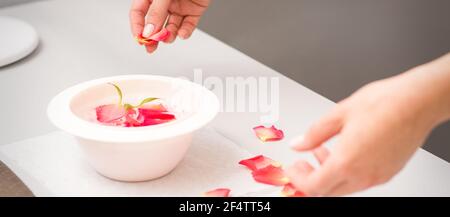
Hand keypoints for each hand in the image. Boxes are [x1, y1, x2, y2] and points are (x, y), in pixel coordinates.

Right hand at [130, 0, 209, 52]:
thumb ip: (156, 12)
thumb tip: (149, 30)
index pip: (138, 13)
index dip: (137, 26)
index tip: (140, 38)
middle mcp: (164, 2)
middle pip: (154, 23)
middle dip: (152, 37)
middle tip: (151, 47)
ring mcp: (179, 6)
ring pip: (171, 27)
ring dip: (169, 35)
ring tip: (169, 38)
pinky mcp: (193, 11)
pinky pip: (188, 25)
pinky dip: (185, 32)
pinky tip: (183, 34)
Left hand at [287, 54, 449, 195]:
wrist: (418, 101)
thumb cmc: (385, 103)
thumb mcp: (339, 114)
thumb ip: (314, 133)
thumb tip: (298, 143)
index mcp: (347, 162)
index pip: (313, 186)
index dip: (298, 178)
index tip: (292, 168)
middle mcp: (364, 175)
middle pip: (328, 191)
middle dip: (310, 179)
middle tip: (303, 163)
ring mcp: (378, 176)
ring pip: (344, 187)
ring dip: (328, 174)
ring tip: (321, 151)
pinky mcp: (388, 172)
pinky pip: (361, 180)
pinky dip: (345, 171)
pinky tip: (343, 151)